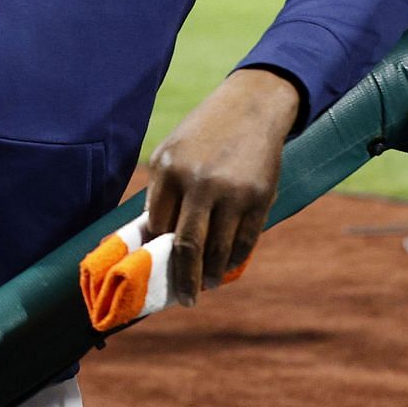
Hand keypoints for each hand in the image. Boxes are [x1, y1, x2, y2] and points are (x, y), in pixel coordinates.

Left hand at [144, 68, 300, 306]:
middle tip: (185, 299)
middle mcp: (198, 182)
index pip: (156, 225)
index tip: (156, 269)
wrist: (251, 107)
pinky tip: (228, 268)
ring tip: (207, 285)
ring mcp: (231, 192)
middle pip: (185, 246)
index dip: (156, 251)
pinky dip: (235, 260)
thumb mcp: (172, 152)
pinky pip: (245, 242)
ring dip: (211, 275)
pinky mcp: (258, 198)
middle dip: (183, 279)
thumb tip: (149, 238)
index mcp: (168, 169)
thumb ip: (161, 192)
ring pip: (217, 250)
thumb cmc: (203, 134)